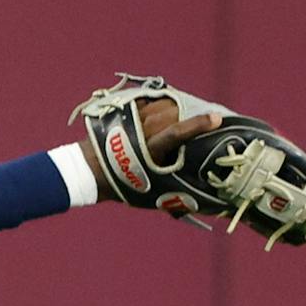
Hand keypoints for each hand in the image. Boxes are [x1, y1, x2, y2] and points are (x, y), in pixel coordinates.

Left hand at [79, 100, 222, 210]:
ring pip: (167, 104)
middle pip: (176, 113)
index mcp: (148, 150)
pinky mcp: (129, 110)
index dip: (198, 124)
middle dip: (196, 113)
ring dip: (182, 108)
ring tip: (194, 114)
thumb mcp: (151, 193)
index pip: (176, 133)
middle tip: (213, 118)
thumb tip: (205, 204)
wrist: (88, 171)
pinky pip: (155, 101)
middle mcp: (142, 130)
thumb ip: (177, 194)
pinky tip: (175, 109)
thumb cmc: (123, 186)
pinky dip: (167, 104)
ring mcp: (134, 117)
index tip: (217, 118)